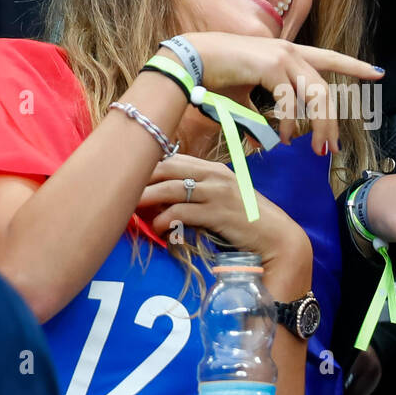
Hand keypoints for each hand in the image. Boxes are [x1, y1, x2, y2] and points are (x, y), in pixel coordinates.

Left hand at [139, 154, 311, 271]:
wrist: (276, 236)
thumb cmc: (246, 220)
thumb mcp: (222, 199)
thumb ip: (197, 194)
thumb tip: (163, 199)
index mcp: (213, 169)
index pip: (172, 158)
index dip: (147, 165)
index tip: (127, 177)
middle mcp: (214, 175)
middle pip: (167, 168)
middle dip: (140, 178)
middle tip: (119, 189)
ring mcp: (217, 193)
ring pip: (171, 188)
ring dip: (147, 198)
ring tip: (129, 208)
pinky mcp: (219, 213)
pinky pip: (184, 212)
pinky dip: (166, 220)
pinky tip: (158, 229)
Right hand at [171, 33, 383, 151]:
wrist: (188, 63)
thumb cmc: (212, 79)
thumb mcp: (243, 101)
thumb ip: (260, 116)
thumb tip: (267, 141)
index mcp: (286, 55)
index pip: (328, 58)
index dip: (352, 66)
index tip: (377, 73)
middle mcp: (289, 52)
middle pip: (324, 89)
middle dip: (331, 121)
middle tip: (331, 148)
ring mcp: (283, 55)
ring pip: (315, 95)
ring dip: (318, 126)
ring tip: (315, 149)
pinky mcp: (272, 64)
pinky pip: (291, 99)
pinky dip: (290, 122)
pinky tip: (284, 136)